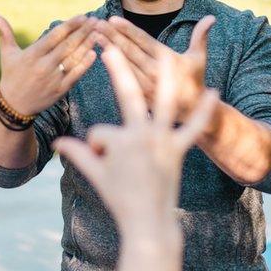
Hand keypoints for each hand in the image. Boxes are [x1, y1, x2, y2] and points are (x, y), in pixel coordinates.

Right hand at [0, 13, 99, 115]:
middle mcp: (43, 66)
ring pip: (74, 59)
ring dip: (87, 45)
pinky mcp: (60, 91)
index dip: (70, 25)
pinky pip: (75, 75)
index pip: (55, 36)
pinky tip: (94, 53)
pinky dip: (85, 64)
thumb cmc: (11, 76)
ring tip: (99, 33)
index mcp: (32, 55)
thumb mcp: (7, 54)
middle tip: (96, 20)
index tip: (82, 16)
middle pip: (67, 45)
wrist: (14, 106)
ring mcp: (52, 79)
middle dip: (83, 31)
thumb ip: (4, 33)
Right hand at [52, 46, 218, 237]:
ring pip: (164, 103)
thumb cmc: (119, 200)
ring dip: (168, 78)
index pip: (101, 132)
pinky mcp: (178, 150)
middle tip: (110, 48)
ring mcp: (162, 141)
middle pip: (127, 96)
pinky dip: (204, 112)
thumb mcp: (96, 175)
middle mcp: (141, 135)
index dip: (97, 148)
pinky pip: (193, 128)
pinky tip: (213, 92)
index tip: (103, 166)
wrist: (148, 222)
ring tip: (169, 55)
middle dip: (117, 69)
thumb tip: (57, 143)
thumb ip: (78, 154)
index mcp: (119, 141)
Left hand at [96, 15, 215, 122]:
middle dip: (112, 36)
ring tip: (95, 35)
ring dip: (107, 49)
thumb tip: (211, 17)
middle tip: (96, 23)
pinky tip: (100, 54)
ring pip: (123, 64)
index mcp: (167, 60)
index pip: (143, 41)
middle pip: (129, 51)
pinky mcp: (139, 95)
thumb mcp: (199, 58)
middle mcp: (154, 72)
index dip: (127, 30)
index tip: (113, 19)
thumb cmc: (195, 80)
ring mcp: (145, 85)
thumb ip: (201, 37)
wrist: (192, 112)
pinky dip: (111, 67)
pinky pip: (122, 78)